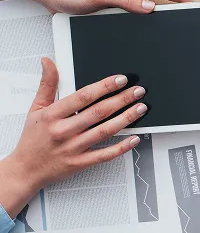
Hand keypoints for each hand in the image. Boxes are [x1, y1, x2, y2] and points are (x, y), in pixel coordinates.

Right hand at [0, 58, 147, 218]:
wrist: (26, 169)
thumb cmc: (32, 139)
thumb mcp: (35, 109)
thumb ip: (47, 85)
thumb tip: (48, 62)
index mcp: (53, 115)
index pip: (83, 96)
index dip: (104, 86)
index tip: (120, 80)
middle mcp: (63, 131)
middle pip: (98, 112)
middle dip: (121, 99)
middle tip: (138, 91)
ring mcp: (73, 148)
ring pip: (104, 131)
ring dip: (125, 119)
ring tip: (140, 108)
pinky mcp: (79, 163)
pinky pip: (104, 155)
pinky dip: (121, 147)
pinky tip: (134, 138)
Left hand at [14, 0, 193, 14]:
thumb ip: (125, 1)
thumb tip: (150, 7)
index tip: (196, 2)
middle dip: (178, 2)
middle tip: (195, 11)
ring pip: (148, 4)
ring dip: (163, 9)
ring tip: (179, 17)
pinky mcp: (112, 6)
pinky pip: (136, 11)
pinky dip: (147, 15)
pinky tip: (149, 22)